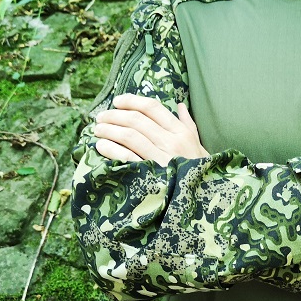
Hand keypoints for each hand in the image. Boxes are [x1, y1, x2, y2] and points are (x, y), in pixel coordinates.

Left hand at [93, 94, 208, 166]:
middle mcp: (172, 143)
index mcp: (182, 132)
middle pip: (137, 120)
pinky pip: (127, 157)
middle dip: (114, 115)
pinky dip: (111, 149)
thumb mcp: (198, 146)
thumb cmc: (199, 170)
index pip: (153, 108)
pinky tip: (101, 146)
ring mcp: (161, 159)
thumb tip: (181, 106)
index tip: (116, 101)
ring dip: (109, 130)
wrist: (203, 198)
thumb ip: (188, 124)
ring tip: (97, 129)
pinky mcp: (151, 175)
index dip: (131, 101)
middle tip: (100, 117)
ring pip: (129, 135)